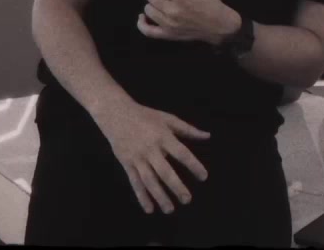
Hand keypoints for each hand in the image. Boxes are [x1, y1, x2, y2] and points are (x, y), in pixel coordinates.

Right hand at [93, 100, 210, 214]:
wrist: (116, 114)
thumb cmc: (145, 116)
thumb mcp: (167, 118)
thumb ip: (187, 129)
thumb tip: (207, 136)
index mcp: (163, 136)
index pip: (181, 153)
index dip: (193, 165)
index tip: (204, 177)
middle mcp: (150, 149)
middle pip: (165, 171)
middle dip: (176, 187)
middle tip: (187, 200)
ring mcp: (137, 158)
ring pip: (149, 180)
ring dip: (159, 196)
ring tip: (170, 209)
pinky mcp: (127, 164)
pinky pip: (135, 182)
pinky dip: (141, 196)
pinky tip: (149, 209)